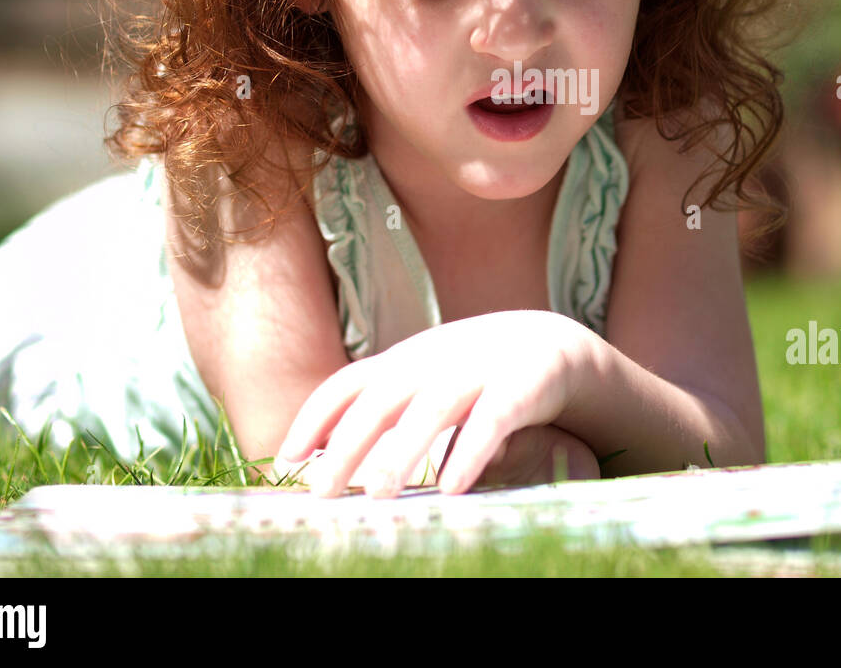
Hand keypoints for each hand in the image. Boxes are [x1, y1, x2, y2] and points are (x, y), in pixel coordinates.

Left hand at [274, 309, 591, 497]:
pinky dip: (471, 451)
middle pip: (382, 400)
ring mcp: (477, 370)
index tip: (287, 458)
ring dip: (403, 452)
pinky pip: (493, 420)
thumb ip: (382, 408)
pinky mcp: (521, 387)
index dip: (315, 418)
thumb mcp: (422, 381)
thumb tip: (324, 456)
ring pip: (432, 409)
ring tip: (378, 496)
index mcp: (403, 361)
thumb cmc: (474, 375)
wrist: (553, 345)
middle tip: (321, 491)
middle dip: (348, 445)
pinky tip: (453, 487)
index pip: (348, 383)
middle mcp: (433, 361)